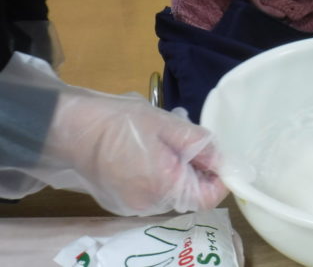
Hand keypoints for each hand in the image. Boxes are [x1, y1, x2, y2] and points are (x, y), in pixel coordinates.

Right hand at [42, 88, 228, 215]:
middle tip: (189, 139)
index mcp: (165, 187)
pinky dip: (159, 173)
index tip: (219, 156)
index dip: (220, 179)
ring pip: (172, 191)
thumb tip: (224, 160)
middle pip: (190, 194)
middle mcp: (150, 204)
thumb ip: (200, 145)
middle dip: (197, 168)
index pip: (208, 198)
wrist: (71, 128)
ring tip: (167, 140)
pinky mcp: (122, 201)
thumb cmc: (121, 123)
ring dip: (178, 169)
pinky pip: (153, 190)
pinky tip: (149, 150)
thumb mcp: (168, 124)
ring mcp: (133, 206)